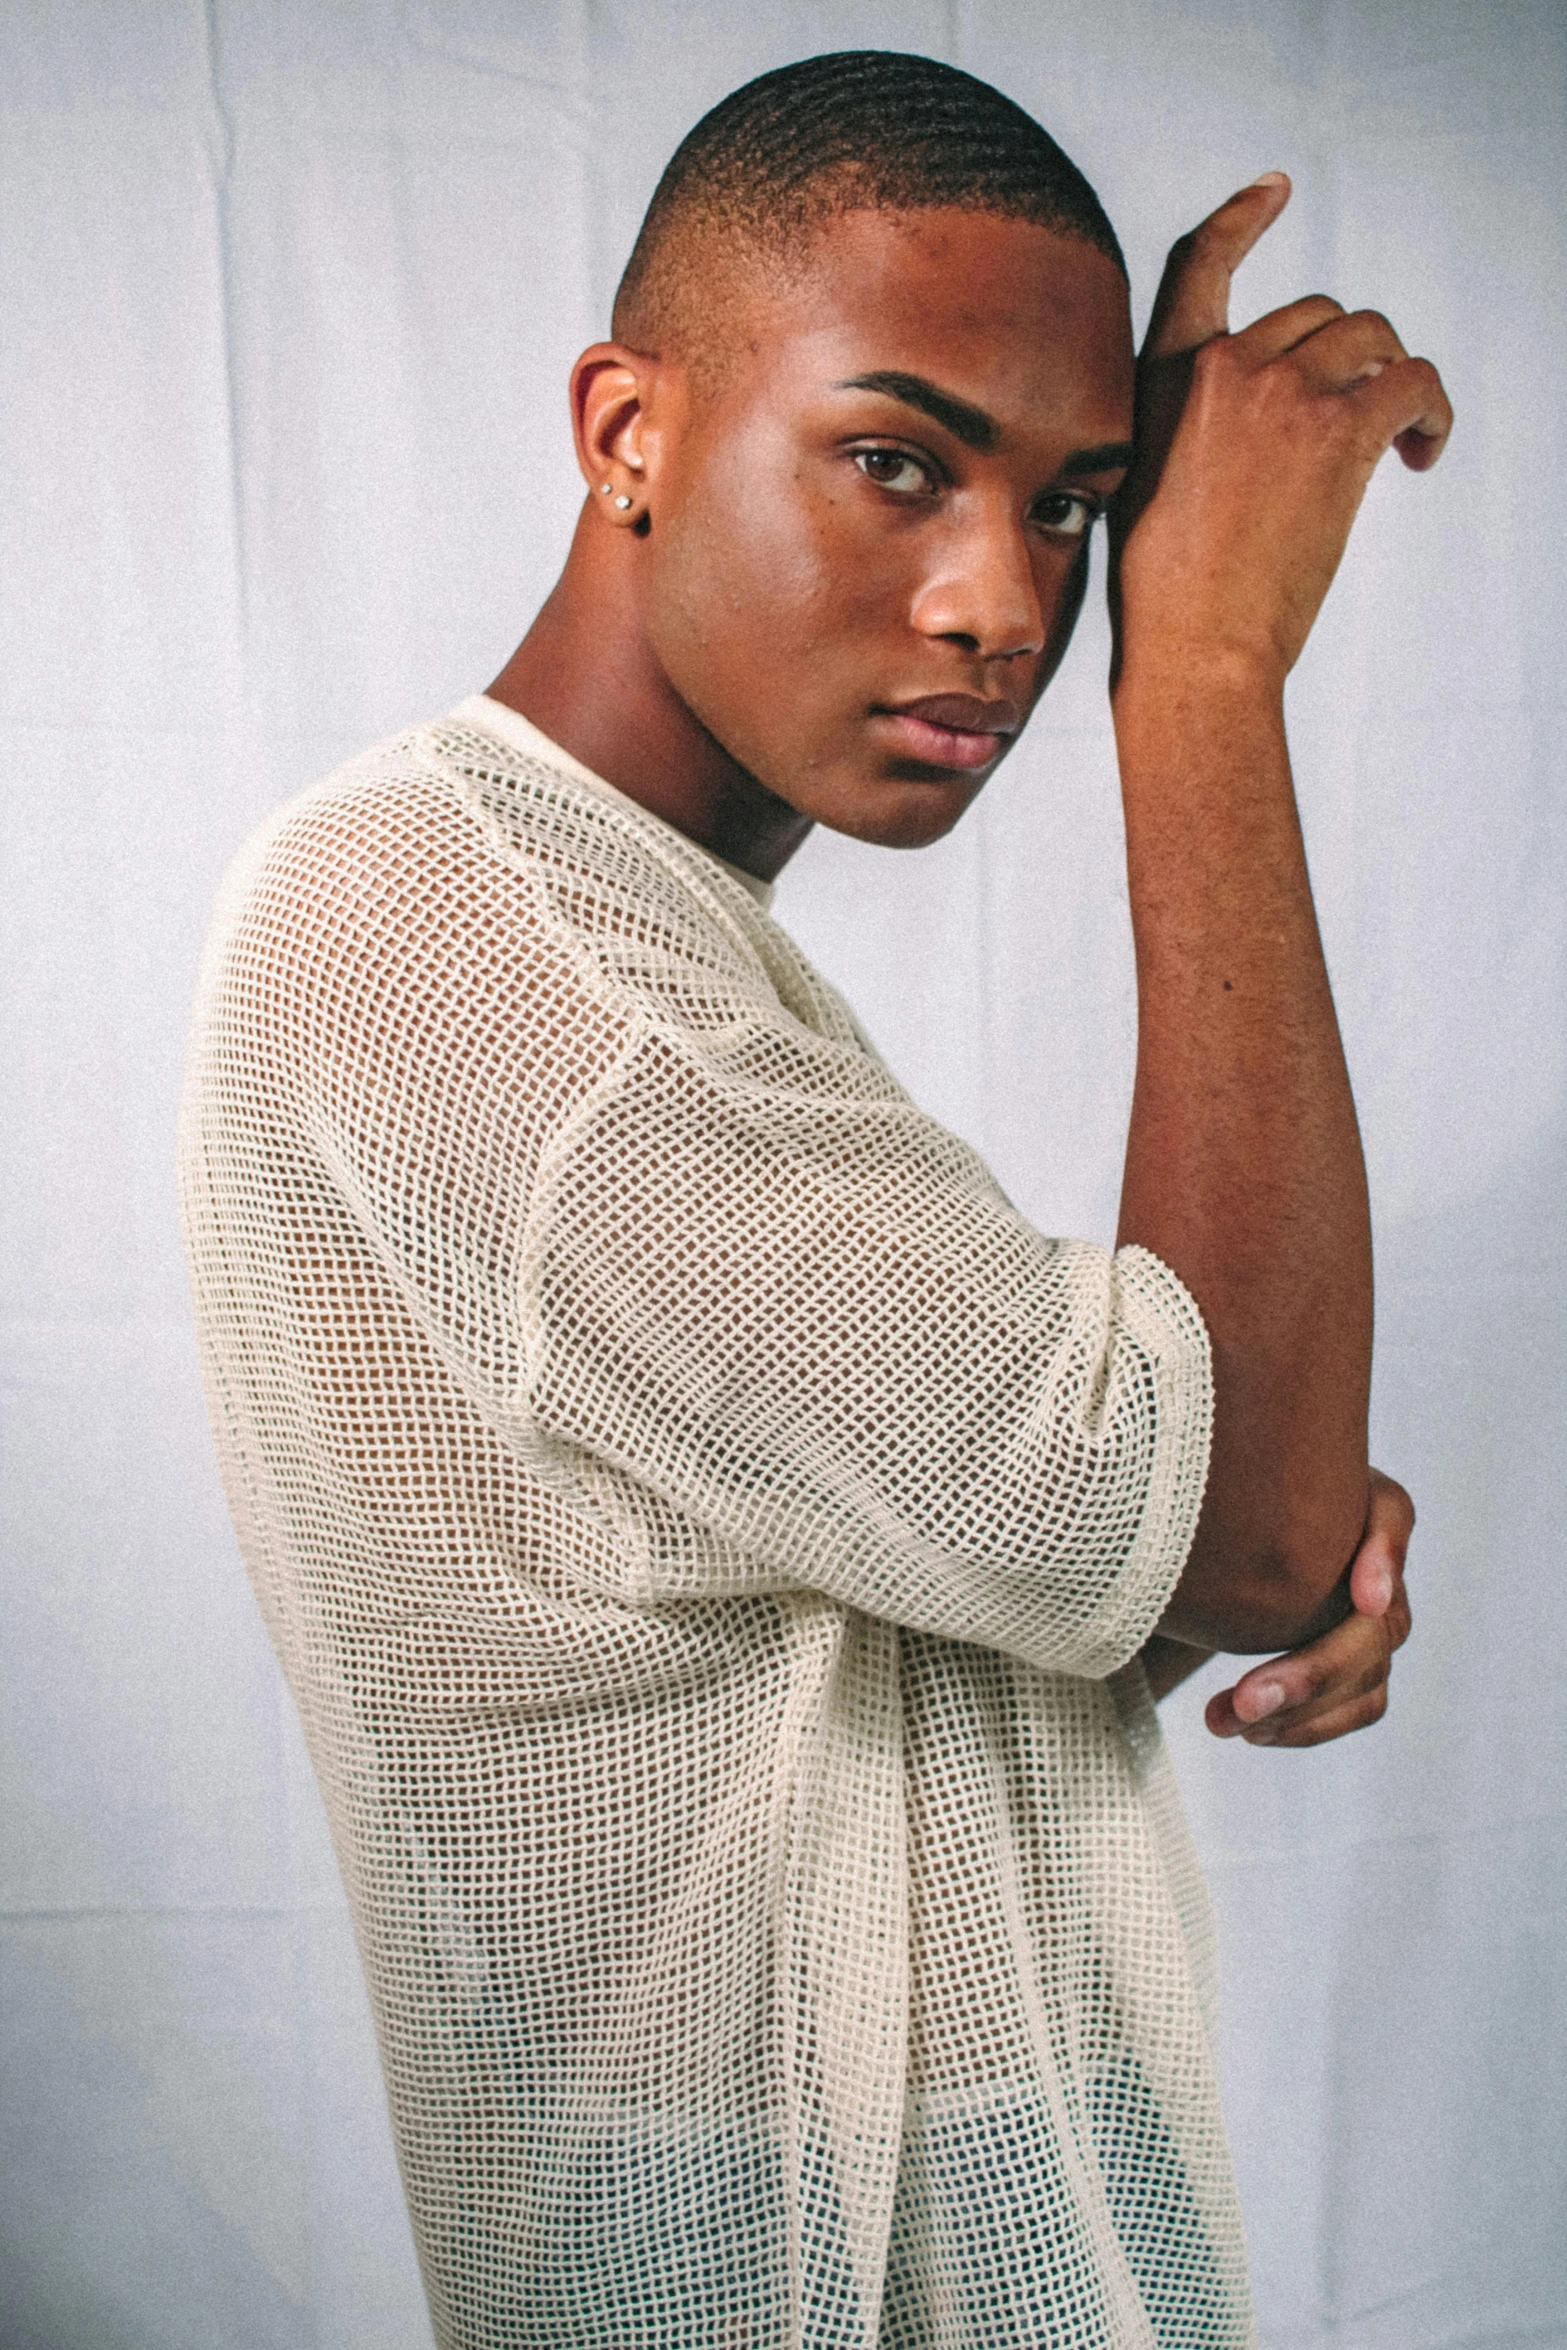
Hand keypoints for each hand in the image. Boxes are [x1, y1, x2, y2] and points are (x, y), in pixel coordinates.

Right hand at [1112, 175, 1451, 689]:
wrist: (1194, 649)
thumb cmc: (1168, 596)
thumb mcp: (1149, 484)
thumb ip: (1189, 427)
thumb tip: (1254, 430)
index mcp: (1166, 378)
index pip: (1203, 261)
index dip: (1243, 216)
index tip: (1276, 189)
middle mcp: (1225, 366)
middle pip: (1320, 313)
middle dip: (1352, 358)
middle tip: (1368, 419)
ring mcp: (1283, 392)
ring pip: (1373, 339)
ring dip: (1397, 380)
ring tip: (1402, 438)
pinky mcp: (1337, 432)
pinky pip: (1412, 382)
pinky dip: (1431, 411)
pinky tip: (1421, 454)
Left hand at [1205, 1469, 1413, 1746]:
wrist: (1229, 1542)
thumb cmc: (1242, 1504)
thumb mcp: (1245, 1484)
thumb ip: (1269, 1488)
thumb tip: (1348, 1584)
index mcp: (1366, 1508)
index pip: (1390, 1517)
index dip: (1382, 1558)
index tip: (1364, 1600)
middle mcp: (1382, 1573)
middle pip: (1373, 1634)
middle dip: (1310, 1674)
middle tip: (1244, 1699)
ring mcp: (1374, 1630)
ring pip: (1365, 1685)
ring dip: (1299, 1714)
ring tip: (1226, 1720)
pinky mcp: (1358, 1671)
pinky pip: (1353, 1710)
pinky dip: (1302, 1728)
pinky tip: (1250, 1731)